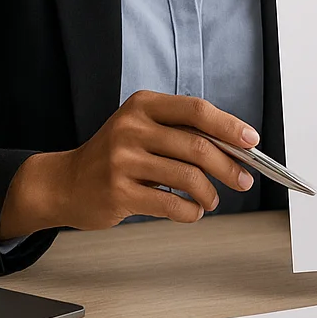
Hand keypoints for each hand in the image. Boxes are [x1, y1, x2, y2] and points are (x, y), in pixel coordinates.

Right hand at [0, 91, 258, 237]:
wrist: (65, 183)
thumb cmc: (114, 157)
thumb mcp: (142, 130)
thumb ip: (182, 134)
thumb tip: (235, 149)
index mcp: (142, 106)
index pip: (196, 110)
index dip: (229, 126)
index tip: (251, 141)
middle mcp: (131, 128)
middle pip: (197, 146)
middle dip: (229, 166)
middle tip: (244, 179)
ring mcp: (122, 160)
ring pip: (188, 177)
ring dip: (209, 193)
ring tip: (211, 199)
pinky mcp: (118, 192)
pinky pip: (171, 204)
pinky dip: (191, 211)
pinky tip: (192, 211)